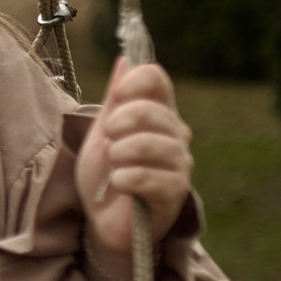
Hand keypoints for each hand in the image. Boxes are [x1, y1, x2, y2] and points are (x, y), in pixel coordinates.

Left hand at [76, 59, 193, 273]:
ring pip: (152, 144)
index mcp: (157, 114)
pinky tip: (117, 184)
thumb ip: (115, 100)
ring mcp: (179, 164)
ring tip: (113, 165)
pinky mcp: (174, 194)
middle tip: (108, 139)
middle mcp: (175, 135)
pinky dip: (126, 178)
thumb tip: (125, 60)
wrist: (103, 221)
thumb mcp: (101, 134)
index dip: (134, 81)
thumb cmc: (104, 176)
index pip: (157, 79)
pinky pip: (152, 178)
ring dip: (121, 153)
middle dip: (120, 123)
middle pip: (154, 110)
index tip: (118, 95)